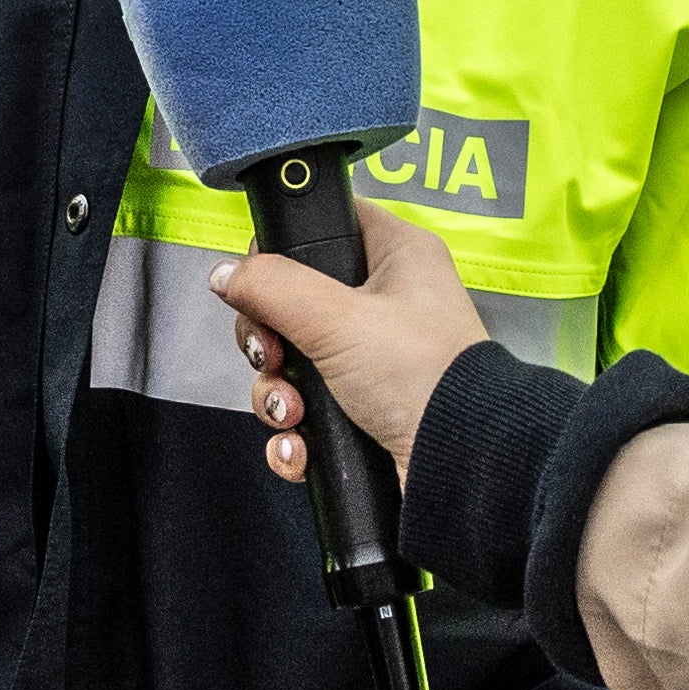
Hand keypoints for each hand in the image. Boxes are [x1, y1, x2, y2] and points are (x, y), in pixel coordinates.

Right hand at [219, 200, 485, 484]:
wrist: (462, 465)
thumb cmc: (425, 377)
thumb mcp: (337, 319)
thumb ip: (272, 288)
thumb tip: (226, 273)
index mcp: (397, 257)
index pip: (327, 223)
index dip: (284, 249)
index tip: (259, 283)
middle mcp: (387, 303)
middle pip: (294, 302)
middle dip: (269, 342)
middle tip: (273, 357)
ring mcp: (376, 359)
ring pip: (294, 363)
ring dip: (277, 394)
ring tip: (292, 414)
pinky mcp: (366, 409)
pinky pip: (308, 412)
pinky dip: (295, 433)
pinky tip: (301, 446)